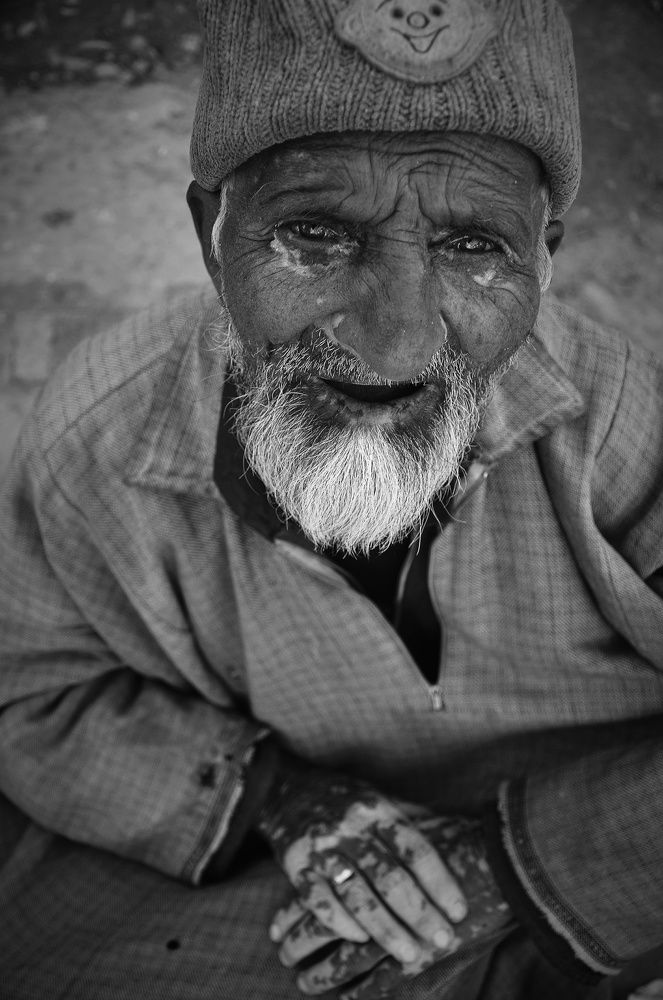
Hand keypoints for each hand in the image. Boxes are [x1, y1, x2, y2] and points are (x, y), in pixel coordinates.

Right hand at [257, 762, 467, 966]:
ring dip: (386, 928)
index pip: (416, 849)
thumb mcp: (380, 798)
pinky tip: (359, 939)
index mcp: (378, 810)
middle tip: (442, 941)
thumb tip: (462, 833)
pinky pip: (318, 899)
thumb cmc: (345, 799)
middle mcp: (350, 827)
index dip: (440, 882)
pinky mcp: (295, 864)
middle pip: (390, 877)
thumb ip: (414, 819)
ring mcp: (321, 847)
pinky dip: (339, 922)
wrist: (287, 788)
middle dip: (419, 913)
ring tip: (409, 953)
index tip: (459, 912)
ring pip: (357, 895)